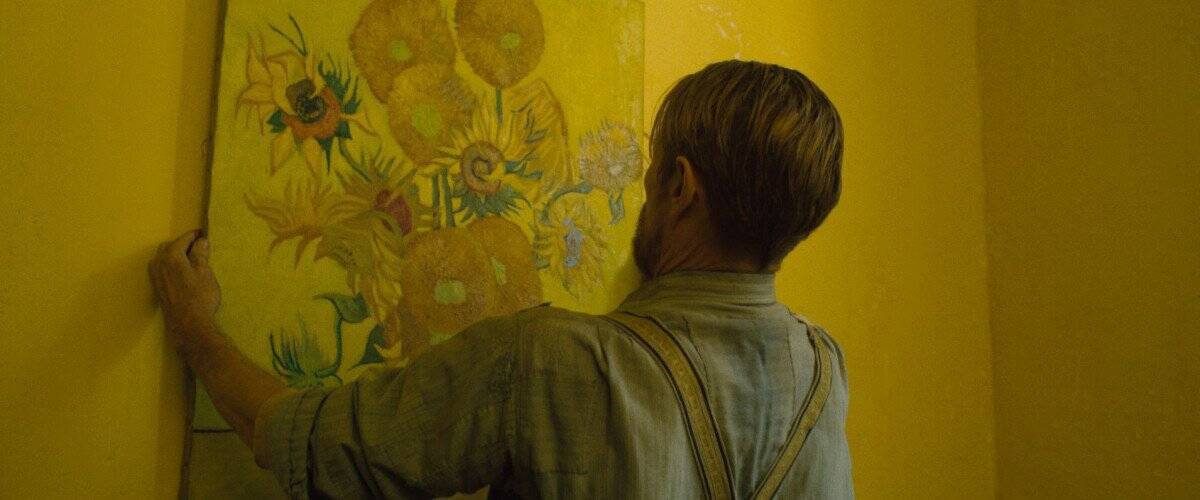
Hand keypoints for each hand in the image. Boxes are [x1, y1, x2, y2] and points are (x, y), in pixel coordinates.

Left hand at [150, 230, 221, 351]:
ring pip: (162, 257)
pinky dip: (169, 264)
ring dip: (174, 254)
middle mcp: (159, 263)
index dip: (194, 235)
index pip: (183, 239)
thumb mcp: (205, 273)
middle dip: (182, 244)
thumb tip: (200, 241)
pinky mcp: (156, 286)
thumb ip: (200, 255)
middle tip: (197, 247)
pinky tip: (180, 271)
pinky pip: (160, 267)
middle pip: (169, 246)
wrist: (187, 324)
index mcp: (172, 256)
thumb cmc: (200, 297)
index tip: (202, 234)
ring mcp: (155, 275)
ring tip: (189, 259)